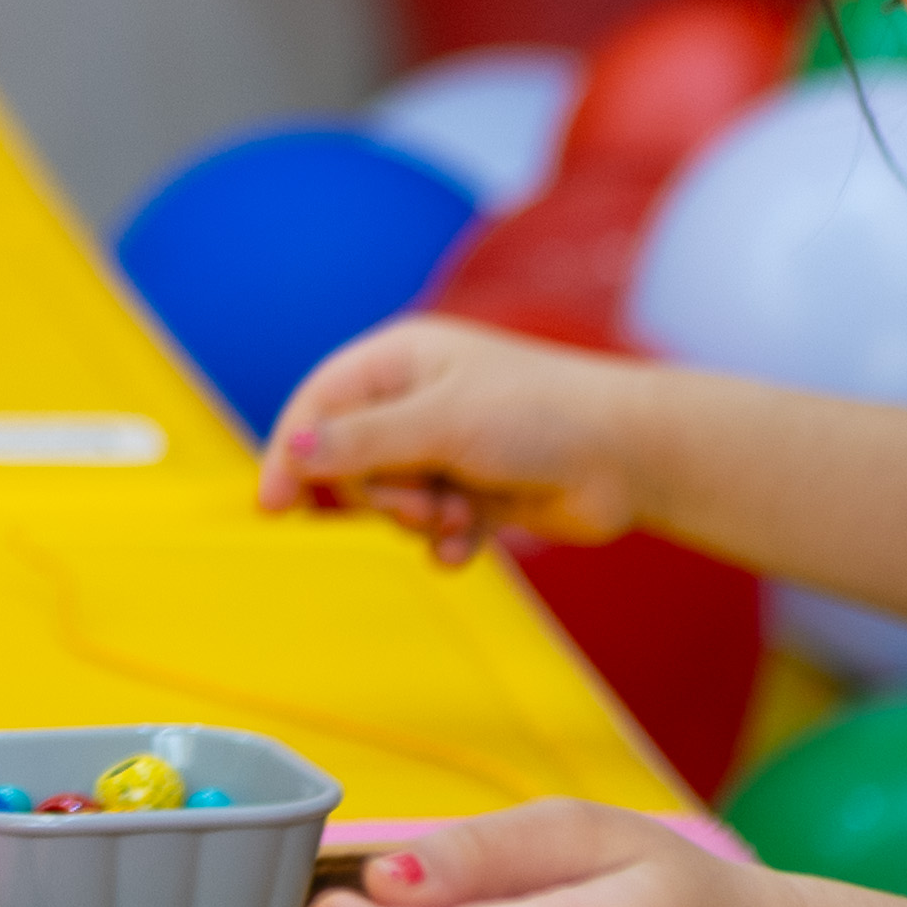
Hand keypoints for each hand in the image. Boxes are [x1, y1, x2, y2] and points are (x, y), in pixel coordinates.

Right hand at [256, 316, 657, 562]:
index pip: (319, 402)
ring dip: (418, 517)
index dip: (291, 451)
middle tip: (423, 499)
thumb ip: (361, 441)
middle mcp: (420, 399)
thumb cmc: (539, 416)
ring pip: (392, 498)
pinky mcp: (477, 489)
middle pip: (352, 460)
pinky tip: (464, 545)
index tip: (273, 508)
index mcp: (403, 360)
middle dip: (383, 492)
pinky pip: (431, 525)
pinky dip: (444, 539)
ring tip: (456, 517)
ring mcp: (449, 445)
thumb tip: (288, 449)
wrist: (633, 456)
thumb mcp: (440, 423)